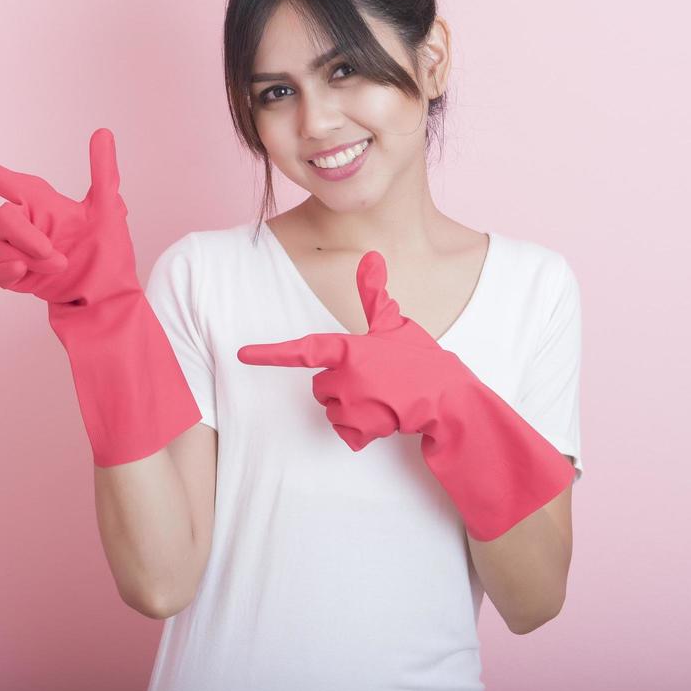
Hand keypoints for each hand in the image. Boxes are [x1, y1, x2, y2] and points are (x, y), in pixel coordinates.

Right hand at [0, 128, 138, 308]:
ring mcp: (22, 250)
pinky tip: (23, 273)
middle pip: (1, 217)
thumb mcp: (108, 209)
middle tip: (51, 252)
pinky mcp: (20, 276)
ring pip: (3, 247)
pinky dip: (7, 272)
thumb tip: (103, 133)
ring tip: (61, 266)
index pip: (3, 180)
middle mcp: (28, 223)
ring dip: (31, 259)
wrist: (108, 294)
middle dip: (23, 235)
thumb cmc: (110, 251)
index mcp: (42, 203)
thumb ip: (103, 171)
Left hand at [236, 250, 467, 450]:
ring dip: (351, 409)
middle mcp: (346, 375)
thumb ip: (373, 295)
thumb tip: (370, 257)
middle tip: (371, 381)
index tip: (243, 355)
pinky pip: (346, 433)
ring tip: (381, 399)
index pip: (302, 350)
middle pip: (319, 387)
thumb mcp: (395, 324)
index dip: (270, 353)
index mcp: (349, 348)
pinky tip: (382, 418)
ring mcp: (353, 403)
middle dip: (339, 386)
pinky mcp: (363, 427)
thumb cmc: (420, 359)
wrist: (448, 397)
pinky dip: (360, 431)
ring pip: (331, 411)